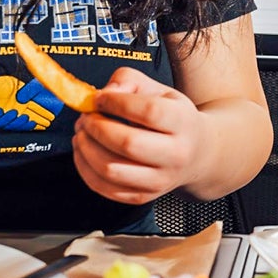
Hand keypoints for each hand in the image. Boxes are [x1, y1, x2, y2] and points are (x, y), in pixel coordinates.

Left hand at [72, 67, 206, 206]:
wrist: (196, 154)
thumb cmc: (171, 116)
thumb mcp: (158, 89)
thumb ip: (128, 80)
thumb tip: (102, 96)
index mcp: (182, 122)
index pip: (148, 112)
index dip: (116, 103)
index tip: (99, 98)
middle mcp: (176, 155)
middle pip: (127, 143)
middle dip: (96, 127)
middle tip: (85, 117)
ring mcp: (160, 180)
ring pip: (111, 169)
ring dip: (86, 149)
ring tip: (81, 133)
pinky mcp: (143, 197)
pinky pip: (105, 188)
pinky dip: (85, 169)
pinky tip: (84, 152)